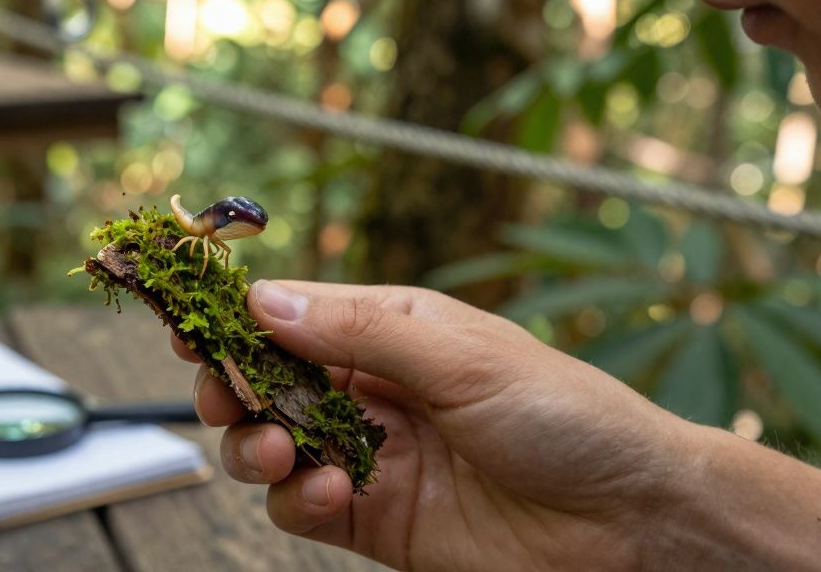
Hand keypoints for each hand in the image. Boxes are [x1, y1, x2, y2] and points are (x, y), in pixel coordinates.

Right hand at [173, 280, 820, 570]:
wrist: (631, 520)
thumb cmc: (567, 415)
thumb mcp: (460, 353)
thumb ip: (357, 330)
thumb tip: (263, 299)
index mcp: (391, 333)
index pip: (292, 317)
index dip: (236, 319)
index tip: (188, 324)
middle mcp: (372, 393)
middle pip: (267, 384)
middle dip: (232, 388)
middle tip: (226, 395)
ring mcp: (372, 458)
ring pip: (272, 447)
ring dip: (254, 447)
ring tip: (275, 451)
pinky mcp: (378, 522)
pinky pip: (305, 509)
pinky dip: (298, 501)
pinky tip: (331, 492)